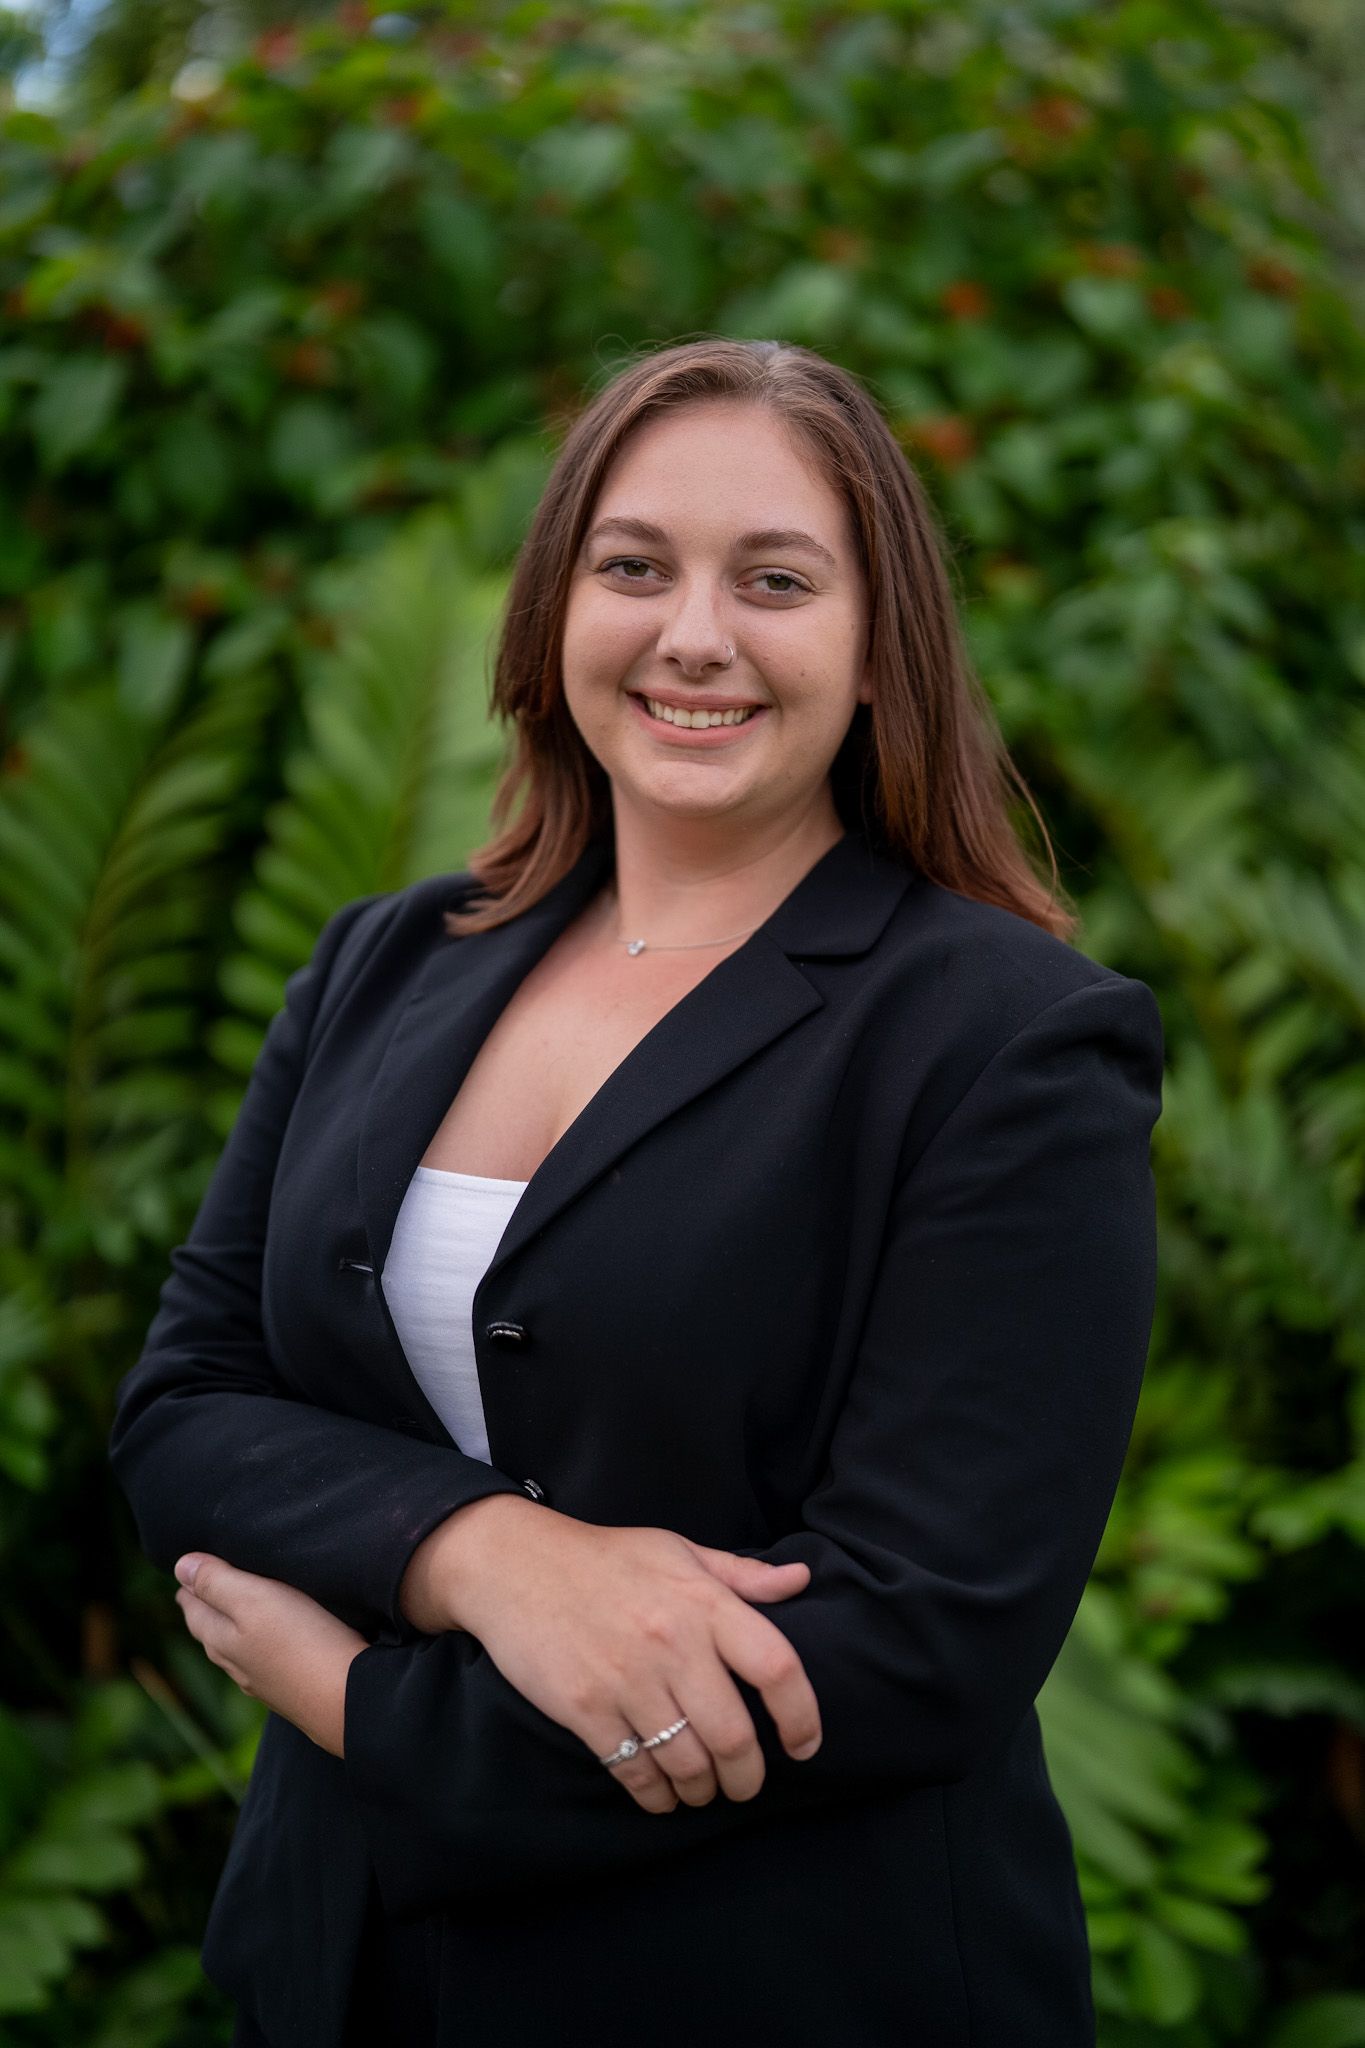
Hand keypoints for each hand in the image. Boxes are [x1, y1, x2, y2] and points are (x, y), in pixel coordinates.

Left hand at [172, 1553, 366, 1757]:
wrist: (347, 1701)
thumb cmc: (301, 1642)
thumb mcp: (254, 1600)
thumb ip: (217, 1582)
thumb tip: (180, 1566)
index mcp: (220, 1639)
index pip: (193, 1607)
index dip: (191, 1583)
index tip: (187, 1566)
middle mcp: (235, 1664)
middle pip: (210, 1629)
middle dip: (205, 1604)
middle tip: (202, 1583)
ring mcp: (261, 1681)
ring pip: (234, 1648)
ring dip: (229, 1624)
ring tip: (230, 1606)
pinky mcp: (288, 1688)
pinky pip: (261, 1660)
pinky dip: (257, 1642)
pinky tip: (270, 1642)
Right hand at [409, 1497, 821, 1815]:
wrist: (516, 1564)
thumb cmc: (606, 1558)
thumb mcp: (677, 1550)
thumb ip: (741, 1574)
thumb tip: (801, 1579)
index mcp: (703, 1601)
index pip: (777, 1666)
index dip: (801, 1715)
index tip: (804, 1746)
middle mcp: (672, 1641)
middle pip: (734, 1735)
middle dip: (746, 1776)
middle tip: (744, 1784)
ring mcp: (626, 1678)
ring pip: (686, 1763)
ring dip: (702, 1790)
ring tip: (702, 1789)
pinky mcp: (584, 1707)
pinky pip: (634, 1771)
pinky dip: (655, 1796)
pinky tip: (661, 1795)